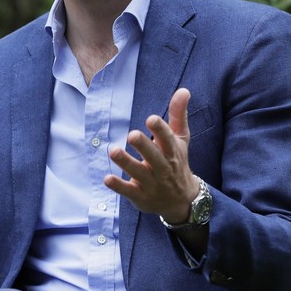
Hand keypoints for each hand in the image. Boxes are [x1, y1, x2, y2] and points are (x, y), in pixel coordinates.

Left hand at [104, 88, 197, 223]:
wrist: (181, 201)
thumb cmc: (177, 162)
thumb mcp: (180, 139)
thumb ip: (178, 115)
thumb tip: (183, 90)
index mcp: (172, 152)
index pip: (168, 140)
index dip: (161, 130)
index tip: (151, 119)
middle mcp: (163, 168)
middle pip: (154, 157)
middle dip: (144, 146)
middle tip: (132, 134)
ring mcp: (151, 183)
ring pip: (138, 173)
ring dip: (126, 162)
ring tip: (113, 151)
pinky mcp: (140, 196)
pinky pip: (128, 191)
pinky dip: (118, 186)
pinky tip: (107, 178)